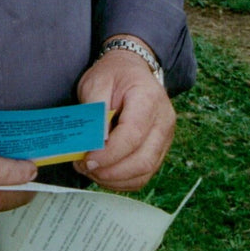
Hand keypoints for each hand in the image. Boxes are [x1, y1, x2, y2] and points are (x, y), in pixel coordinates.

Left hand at [73, 49, 174, 190]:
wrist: (131, 69)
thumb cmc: (113, 75)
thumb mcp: (96, 83)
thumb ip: (95, 112)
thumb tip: (93, 144)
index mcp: (148, 99)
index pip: (133, 134)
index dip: (110, 153)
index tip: (87, 159)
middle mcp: (163, 121)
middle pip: (143, 159)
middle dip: (111, 171)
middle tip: (84, 167)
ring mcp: (165, 138)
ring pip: (145, 172)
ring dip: (115, 179)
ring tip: (90, 171)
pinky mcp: (159, 150)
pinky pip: (144, 175)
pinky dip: (123, 181)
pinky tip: (103, 174)